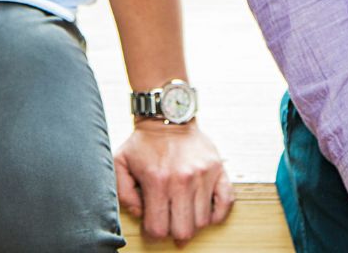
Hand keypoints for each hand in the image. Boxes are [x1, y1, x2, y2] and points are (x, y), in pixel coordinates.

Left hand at [115, 121, 233, 244]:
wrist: (168, 116)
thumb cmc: (145, 141)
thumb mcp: (121, 162)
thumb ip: (122, 193)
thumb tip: (139, 213)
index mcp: (158, 181)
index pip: (158, 229)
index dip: (154, 232)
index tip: (153, 223)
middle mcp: (182, 180)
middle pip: (184, 230)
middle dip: (175, 232)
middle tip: (171, 221)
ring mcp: (202, 175)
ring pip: (203, 221)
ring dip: (193, 222)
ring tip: (184, 212)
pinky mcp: (217, 168)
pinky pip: (226, 201)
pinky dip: (218, 213)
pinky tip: (205, 211)